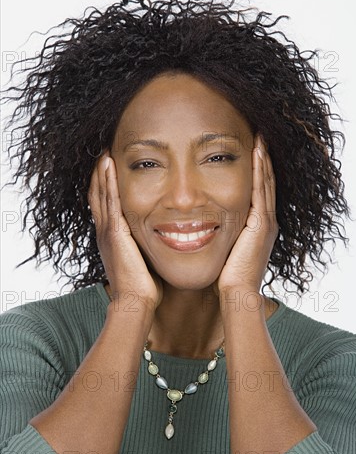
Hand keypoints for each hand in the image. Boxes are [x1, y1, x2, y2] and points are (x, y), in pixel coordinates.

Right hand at [87, 151, 162, 312]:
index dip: (103, 186)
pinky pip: (109, 200)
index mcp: (110, 238)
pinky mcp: (115, 232)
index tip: (107, 169)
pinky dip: (107, 181)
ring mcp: (107, 231)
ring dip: (101, 171)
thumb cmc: (142, 286)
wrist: (135, 301)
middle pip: (97, 195)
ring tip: (103, 151)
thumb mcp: (140, 260)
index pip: (103, 205)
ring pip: (100, 193)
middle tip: (101, 154)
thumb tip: (160, 240)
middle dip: (98, 174)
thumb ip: (143, 247)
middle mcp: (105, 232)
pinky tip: (108, 164)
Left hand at [216, 134, 278, 293]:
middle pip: (266, 182)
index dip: (257, 170)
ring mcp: (266, 222)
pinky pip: (261, 191)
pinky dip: (260, 171)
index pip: (259, 190)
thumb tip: (203, 225)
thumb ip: (222, 234)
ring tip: (260, 137)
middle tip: (260, 135)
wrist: (236, 293)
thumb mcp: (226, 249)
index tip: (251, 150)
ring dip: (263, 159)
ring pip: (267, 182)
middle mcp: (266, 221)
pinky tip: (257, 153)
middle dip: (263, 159)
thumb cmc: (227, 276)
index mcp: (258, 226)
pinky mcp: (261, 225)